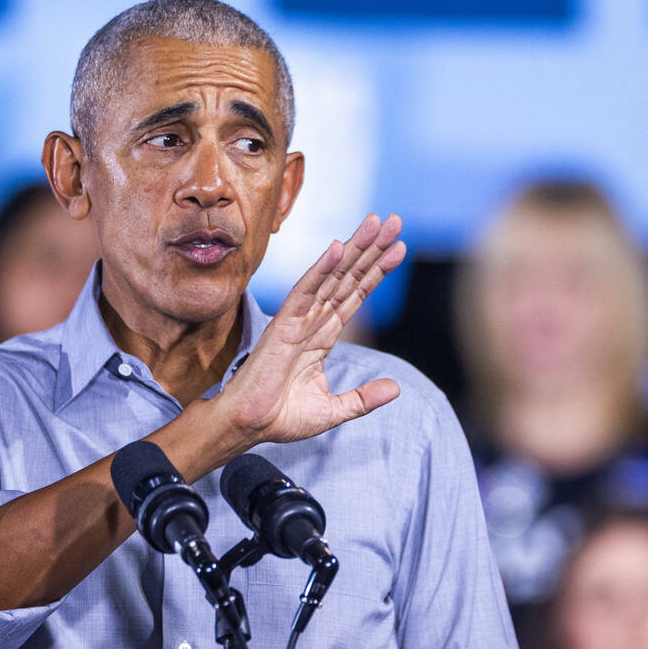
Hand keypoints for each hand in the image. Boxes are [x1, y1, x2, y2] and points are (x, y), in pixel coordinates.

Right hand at [222, 213, 405, 444]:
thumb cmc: (281, 417)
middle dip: (371, 250)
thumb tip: (396, 389)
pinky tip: (338, 247)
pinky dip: (321, 269)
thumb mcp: (333, 410)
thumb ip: (363, 398)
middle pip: (347, 278)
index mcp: (322, 337)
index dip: (376, 272)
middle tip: (394, 221)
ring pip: (330, 277)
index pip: (354, 296)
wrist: (250, 426)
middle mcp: (312, 322)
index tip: (398, 250)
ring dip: (354, 249)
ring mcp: (298, 321)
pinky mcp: (283, 326)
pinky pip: (304, 292)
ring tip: (377, 223)